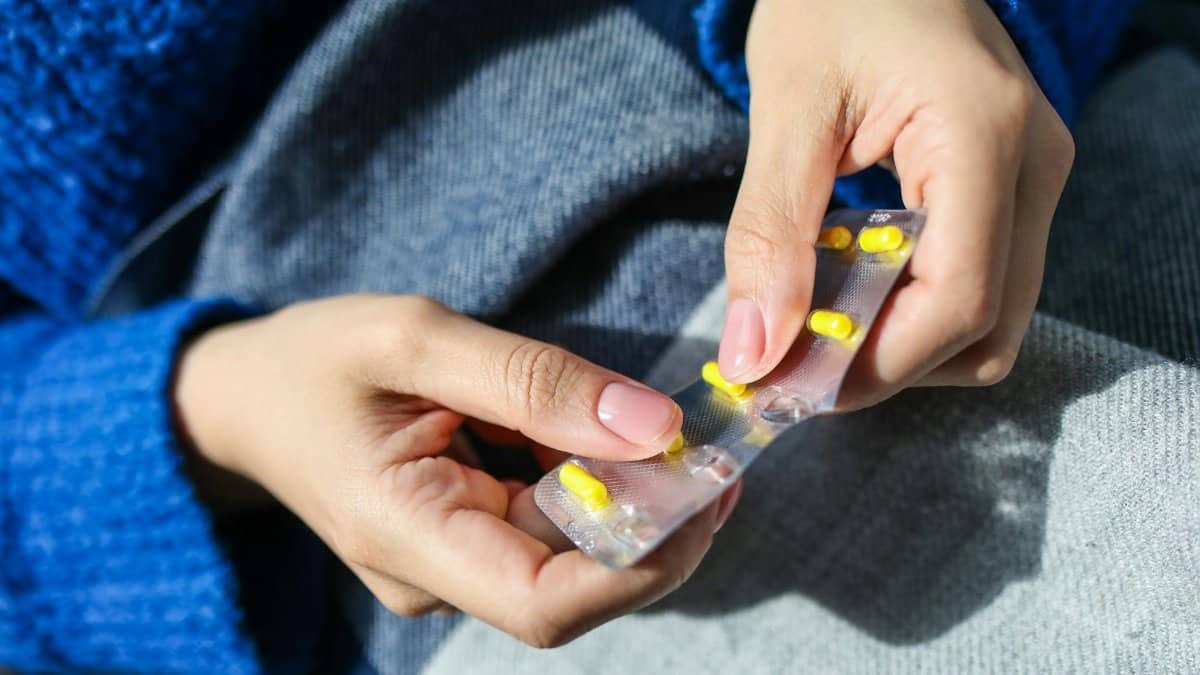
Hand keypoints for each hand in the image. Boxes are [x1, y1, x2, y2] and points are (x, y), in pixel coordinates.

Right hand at [175, 295, 739, 645]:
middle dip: (656, 520)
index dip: (645, 563)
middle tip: (708, 442)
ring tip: (653, 423)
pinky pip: (550, 528)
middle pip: (577, 584)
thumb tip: (654, 427)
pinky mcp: (466, 542)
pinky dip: (591, 481)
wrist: (246, 398)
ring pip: (573, 556)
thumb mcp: (415, 339)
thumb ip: (533, 380)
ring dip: (629, 496)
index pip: (547, 604)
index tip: (706, 489)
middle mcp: (436, 577)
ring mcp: (452, 567)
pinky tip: (595, 430)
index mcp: (407, 536)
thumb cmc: (314, 362)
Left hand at [718, 0, 1074, 407]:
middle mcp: (1035, 165)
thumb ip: (770, 235)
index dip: (874, 366)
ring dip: (898, 344)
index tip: (789, 385)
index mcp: (986, 134)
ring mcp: (1033, 178)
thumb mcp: (785, 109)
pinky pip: (977, 282)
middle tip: (789, 364)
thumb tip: (754, 355)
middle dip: (884, 366)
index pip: (959, 301)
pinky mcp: (1011, 186)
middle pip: (985, 329)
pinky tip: (844, 280)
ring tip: (811, 318)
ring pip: (989, 319)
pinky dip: (908, 307)